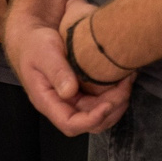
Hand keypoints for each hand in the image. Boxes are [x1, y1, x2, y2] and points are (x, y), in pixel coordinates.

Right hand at [9, 0, 131, 135]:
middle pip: (90, 122)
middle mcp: (62, 105)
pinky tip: (124, 78)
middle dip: (112, 108)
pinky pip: (102, 100)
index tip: (108, 104)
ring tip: (128, 81)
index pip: (70, 124)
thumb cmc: (34, 44)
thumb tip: (69, 91)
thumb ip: (56, 71)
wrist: (33, 36)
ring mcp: (73, 100)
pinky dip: (115, 93)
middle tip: (125, 86)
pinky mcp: (83, 91)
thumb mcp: (44, 53)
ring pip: (100, 114)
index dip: (92, 119)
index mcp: (47, 102)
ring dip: (117, 102)